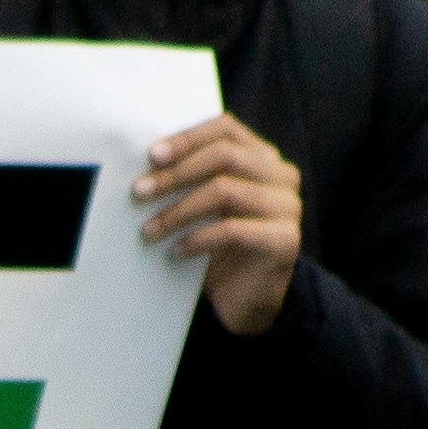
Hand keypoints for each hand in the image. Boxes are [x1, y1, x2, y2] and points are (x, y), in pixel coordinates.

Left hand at [135, 112, 303, 335]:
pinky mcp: (285, 240)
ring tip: (149, 230)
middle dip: (176, 173)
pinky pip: (232, 230)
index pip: (226, 129)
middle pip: (225, 156)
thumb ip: (189, 176)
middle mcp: (281, 175)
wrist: (243, 299)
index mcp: (262, 156)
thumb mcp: (203, 203)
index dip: (188, 138)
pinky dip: (197, 239)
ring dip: (179, 210)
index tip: (152, 156)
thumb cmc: (215, 244)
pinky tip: (174, 252)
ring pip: (225, 191)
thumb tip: (144, 165)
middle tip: (139, 192)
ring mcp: (288, 207)